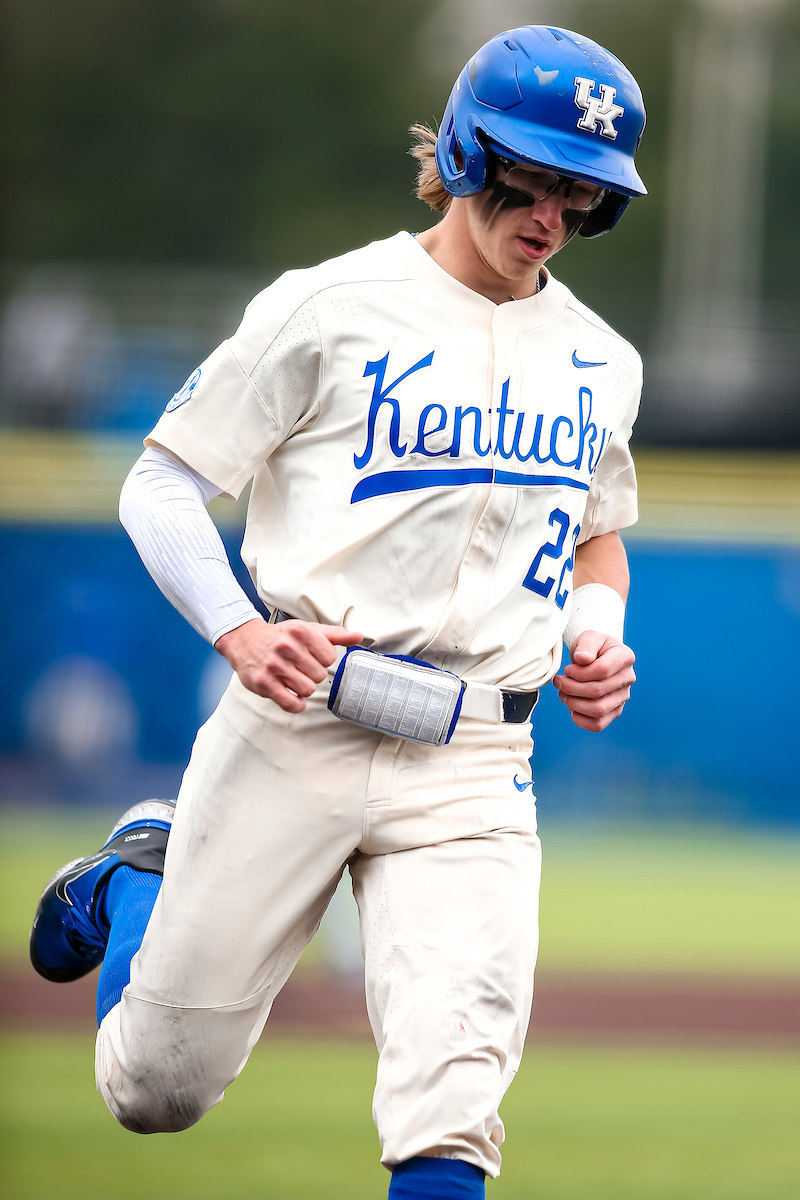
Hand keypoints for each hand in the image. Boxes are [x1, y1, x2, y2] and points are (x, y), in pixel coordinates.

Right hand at [215, 618, 362, 712]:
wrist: (245, 641)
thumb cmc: (280, 636)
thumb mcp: (306, 629)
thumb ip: (334, 634)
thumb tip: (358, 636)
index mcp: (301, 632)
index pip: (330, 657)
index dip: (323, 660)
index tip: (313, 658)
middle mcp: (287, 647)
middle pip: (319, 675)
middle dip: (312, 675)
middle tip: (301, 669)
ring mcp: (274, 666)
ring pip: (307, 689)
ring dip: (303, 688)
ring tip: (294, 680)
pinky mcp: (264, 683)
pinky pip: (290, 703)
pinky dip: (296, 704)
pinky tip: (292, 696)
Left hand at [552, 631, 634, 731]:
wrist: (596, 657)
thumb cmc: (592, 647)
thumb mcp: (589, 637)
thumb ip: (586, 645)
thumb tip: (583, 659)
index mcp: (624, 657)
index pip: (602, 670)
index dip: (579, 673)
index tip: (567, 670)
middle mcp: (627, 678)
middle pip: (597, 691)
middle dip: (571, 688)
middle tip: (558, 681)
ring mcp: (622, 697)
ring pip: (598, 710)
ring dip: (573, 703)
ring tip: (563, 693)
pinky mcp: (615, 711)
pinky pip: (598, 724)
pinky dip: (580, 719)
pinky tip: (571, 707)